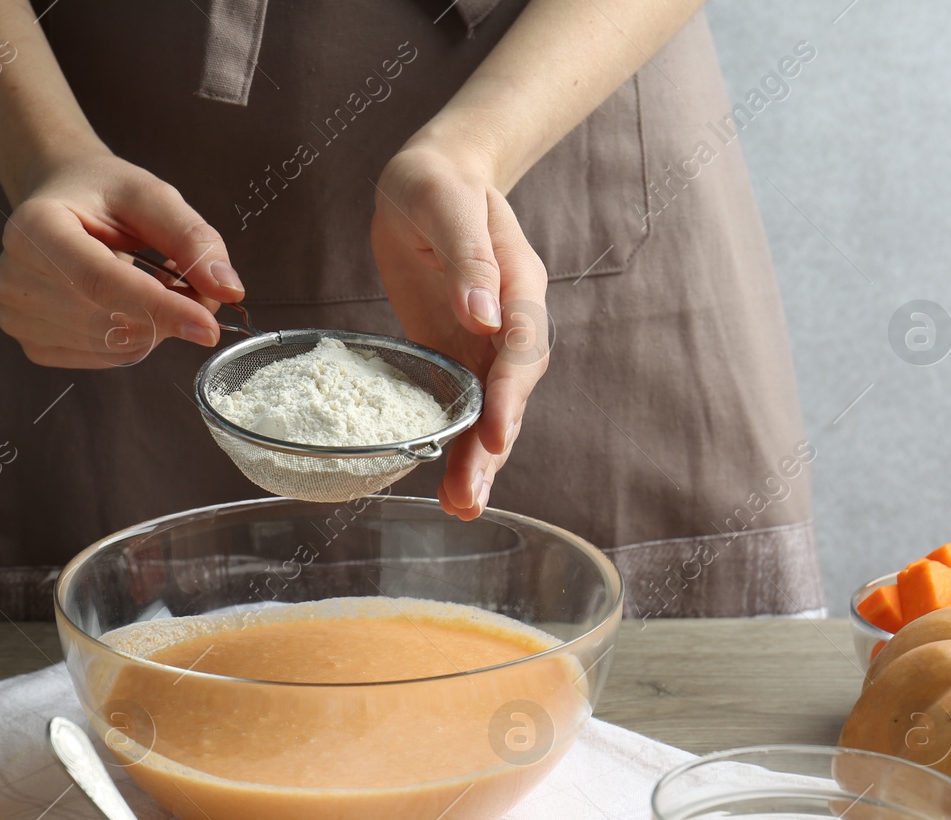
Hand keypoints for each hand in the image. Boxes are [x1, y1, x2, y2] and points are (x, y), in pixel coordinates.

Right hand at [0, 151, 244, 367]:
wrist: (60, 202)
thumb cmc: (104, 196)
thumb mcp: (151, 197)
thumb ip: (192, 238)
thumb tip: (227, 290)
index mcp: (34, 226)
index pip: (100, 281)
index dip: (159, 307)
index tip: (208, 326)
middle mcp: (13, 275)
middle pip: (109, 321)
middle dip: (166, 312)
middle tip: (185, 282)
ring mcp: (16, 316)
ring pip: (112, 347)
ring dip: (153, 326)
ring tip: (149, 284)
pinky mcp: (33, 345)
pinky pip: (103, 359)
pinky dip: (132, 339)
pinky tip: (126, 307)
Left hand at [371, 143, 548, 518]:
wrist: (429, 181)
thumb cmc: (437, 183)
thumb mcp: (446, 204)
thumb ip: (469, 261)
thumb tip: (482, 315)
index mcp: (518, 284)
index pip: (521, 347)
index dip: (509, 393)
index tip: (495, 432)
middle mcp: (509, 323)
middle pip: (510, 395)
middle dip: (492, 448)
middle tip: (470, 498)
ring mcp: (485, 343)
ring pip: (488, 411)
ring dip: (478, 461)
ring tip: (460, 507)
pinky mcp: (454, 354)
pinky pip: (461, 407)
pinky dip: (457, 446)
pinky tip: (447, 484)